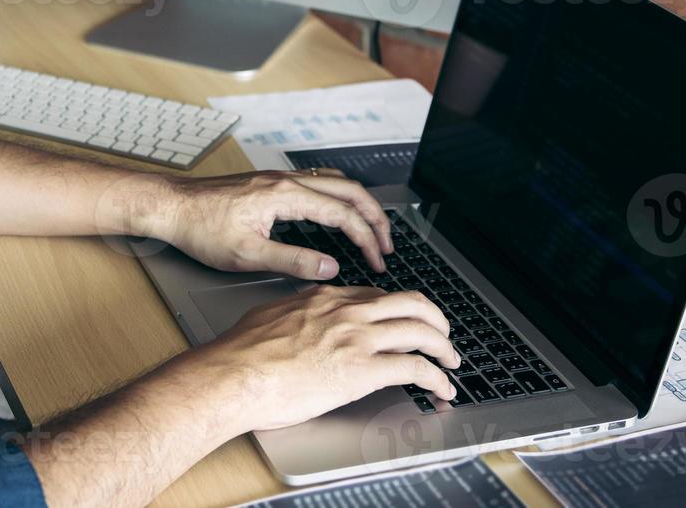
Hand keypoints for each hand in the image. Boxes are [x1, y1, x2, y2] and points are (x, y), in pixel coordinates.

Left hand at [145, 169, 393, 279]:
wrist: (171, 207)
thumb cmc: (200, 229)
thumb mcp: (247, 255)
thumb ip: (293, 261)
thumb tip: (330, 267)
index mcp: (285, 196)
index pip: (343, 215)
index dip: (366, 240)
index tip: (377, 261)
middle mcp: (286, 180)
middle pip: (349, 191)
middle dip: (375, 217)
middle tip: (387, 244)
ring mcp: (278, 178)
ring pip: (335, 182)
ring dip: (358, 203)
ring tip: (371, 228)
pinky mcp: (269, 182)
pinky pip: (317, 181)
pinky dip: (338, 196)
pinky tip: (336, 210)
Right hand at [189, 284, 459, 432]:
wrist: (235, 374)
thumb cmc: (241, 354)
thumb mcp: (269, 316)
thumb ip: (292, 314)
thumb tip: (293, 321)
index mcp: (324, 297)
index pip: (375, 296)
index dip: (396, 310)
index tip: (401, 322)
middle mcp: (347, 311)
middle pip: (410, 302)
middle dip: (434, 317)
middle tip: (441, 333)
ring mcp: (358, 338)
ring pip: (421, 330)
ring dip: (444, 347)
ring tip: (450, 361)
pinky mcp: (365, 370)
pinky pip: (415, 368)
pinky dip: (436, 379)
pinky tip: (441, 389)